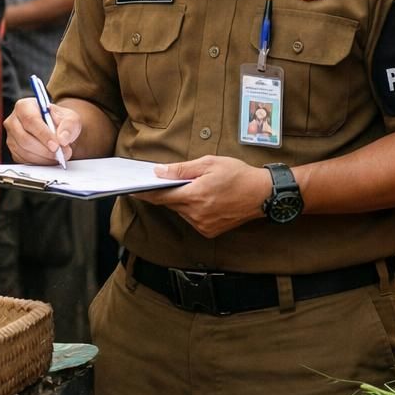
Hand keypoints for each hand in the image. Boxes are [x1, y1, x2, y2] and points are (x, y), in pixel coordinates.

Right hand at [5, 96, 81, 164]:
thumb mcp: (70, 118)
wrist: (57, 131)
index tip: (56, 145)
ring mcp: (11, 137)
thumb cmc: (60, 121)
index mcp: (24, 106)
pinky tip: (51, 159)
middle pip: (24, 138)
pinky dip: (40, 162)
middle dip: (45, 149)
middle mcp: (13, 121)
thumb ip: (69, 126)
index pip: (30, 120)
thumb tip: (62, 139)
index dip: (43, 134)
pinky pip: (24, 160)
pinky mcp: (14, 151)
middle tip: (62, 153)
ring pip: (24, 151)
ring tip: (60, 156)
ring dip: (44, 157)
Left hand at [136, 157, 271, 237]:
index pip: (161, 196)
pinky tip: (203, 198)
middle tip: (162, 181)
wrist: (262, 194)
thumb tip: (159, 172)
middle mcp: (196, 214)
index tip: (132, 189)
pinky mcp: (209, 231)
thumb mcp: (209, 163)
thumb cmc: (238, 175)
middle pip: (171, 203)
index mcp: (195, 196)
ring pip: (181, 211)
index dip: (145, 193)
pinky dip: (192, 209)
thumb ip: (182, 169)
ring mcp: (203, 225)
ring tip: (193, 187)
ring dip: (181, 200)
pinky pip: (192, 219)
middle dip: (166, 192)